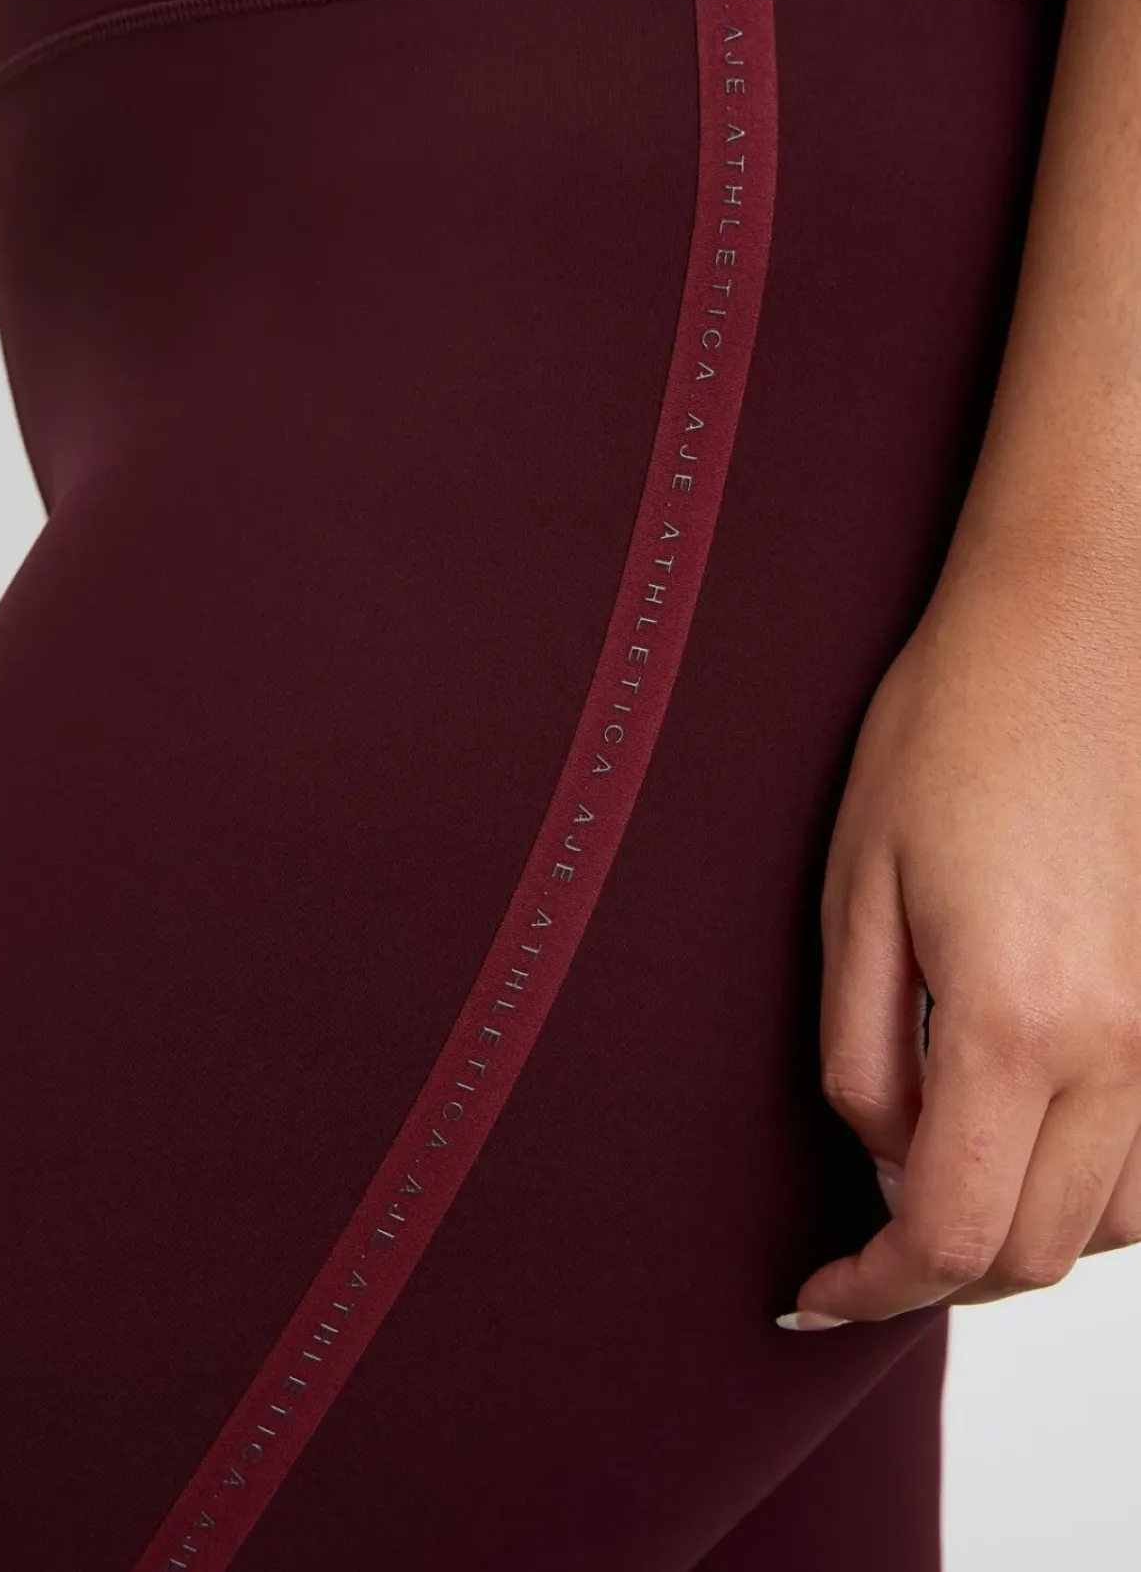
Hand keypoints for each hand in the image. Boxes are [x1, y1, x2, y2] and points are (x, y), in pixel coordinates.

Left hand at [783, 547, 1140, 1327]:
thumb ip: (861, 1048)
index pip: (949, 1235)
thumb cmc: (954, 732)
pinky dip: (1083, 1182)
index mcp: (1017, 1022)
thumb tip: (881, 1155)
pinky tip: (1017, 1124)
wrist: (1081, 632)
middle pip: (1033, 1251)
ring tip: (930, 1170)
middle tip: (855, 1233)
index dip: (870, 1288)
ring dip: (1012, 1227)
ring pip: (1105, 1222)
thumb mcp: (859, 889)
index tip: (814, 1291)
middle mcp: (1124, 1050)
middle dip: (933, 1270)